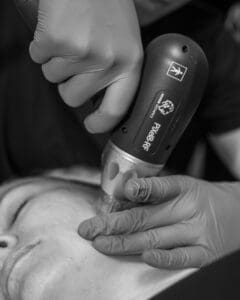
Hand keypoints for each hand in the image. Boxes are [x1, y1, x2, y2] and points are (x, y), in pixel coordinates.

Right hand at [30, 0, 142, 132]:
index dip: (101, 123)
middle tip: (76, 58)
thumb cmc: (107, 6)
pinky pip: (38, 58)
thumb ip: (117, 72)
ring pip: (53, 79)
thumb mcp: (126, 41)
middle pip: (73, 98)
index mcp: (129, 64)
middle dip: (68, 83)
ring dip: (56, 61)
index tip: (91, 125)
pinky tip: (57, 28)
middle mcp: (108, 62)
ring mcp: (81, 52)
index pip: (116, 109)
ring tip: (71, 35)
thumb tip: (100, 100)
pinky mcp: (56, 40)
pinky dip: (42, 46)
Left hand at [78, 176, 239, 268]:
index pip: (158, 187)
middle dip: (114, 223)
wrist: (237, 214)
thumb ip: (154, 190)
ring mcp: (196, 232)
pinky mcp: (204, 253)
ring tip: (100, 243)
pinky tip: (144, 256)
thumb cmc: (201, 199)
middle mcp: (188, 209)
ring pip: (156, 238)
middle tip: (89, 228)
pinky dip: (163, 258)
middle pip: (146, 216)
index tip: (122, 190)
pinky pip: (182, 258)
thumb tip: (124, 192)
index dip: (139, 188)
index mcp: (182, 188)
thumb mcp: (182, 186)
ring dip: (125, 242)